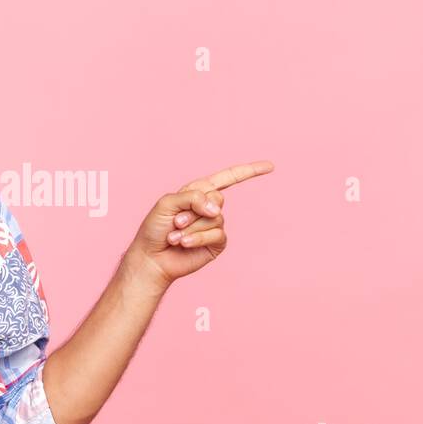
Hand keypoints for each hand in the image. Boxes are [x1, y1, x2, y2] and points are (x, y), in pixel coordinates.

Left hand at [126, 160, 273, 288]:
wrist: (151, 257)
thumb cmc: (155, 228)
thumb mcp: (168, 203)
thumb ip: (193, 197)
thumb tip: (217, 209)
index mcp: (198, 192)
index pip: (227, 178)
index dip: (249, 171)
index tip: (270, 166)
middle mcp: (208, 208)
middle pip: (218, 199)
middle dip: (194, 211)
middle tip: (176, 222)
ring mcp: (214, 226)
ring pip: (215, 218)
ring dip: (191, 227)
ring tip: (175, 235)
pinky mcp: (216, 244)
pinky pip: (217, 234)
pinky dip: (198, 238)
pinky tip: (185, 243)